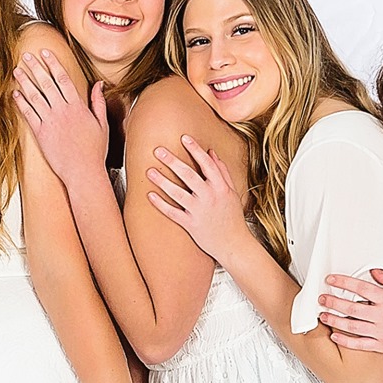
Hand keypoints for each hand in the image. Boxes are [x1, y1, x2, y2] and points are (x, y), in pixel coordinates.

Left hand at [11, 49, 108, 188]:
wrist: (83, 173)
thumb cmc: (94, 151)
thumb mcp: (102, 124)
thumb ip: (98, 102)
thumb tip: (99, 84)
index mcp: (78, 106)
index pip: (63, 78)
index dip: (53, 63)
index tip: (45, 52)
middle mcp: (63, 111)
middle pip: (47, 83)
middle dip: (35, 67)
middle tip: (26, 55)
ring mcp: (50, 122)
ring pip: (35, 97)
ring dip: (25, 82)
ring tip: (17, 70)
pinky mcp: (41, 134)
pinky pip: (29, 115)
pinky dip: (21, 103)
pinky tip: (15, 93)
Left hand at [145, 135, 250, 264]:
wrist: (233, 244)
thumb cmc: (232, 216)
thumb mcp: (231, 192)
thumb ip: (222, 171)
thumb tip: (211, 152)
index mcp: (220, 187)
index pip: (207, 164)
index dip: (195, 150)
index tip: (184, 137)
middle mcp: (210, 197)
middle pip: (189, 175)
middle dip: (173, 161)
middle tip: (158, 150)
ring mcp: (199, 211)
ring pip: (178, 193)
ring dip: (162, 181)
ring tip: (149, 171)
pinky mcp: (191, 225)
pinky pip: (173, 213)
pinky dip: (161, 204)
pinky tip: (150, 195)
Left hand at [319, 267, 382, 364]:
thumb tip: (375, 272)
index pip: (361, 288)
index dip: (344, 282)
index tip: (331, 279)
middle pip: (351, 307)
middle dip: (333, 301)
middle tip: (322, 298)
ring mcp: (381, 332)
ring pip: (352, 325)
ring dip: (334, 320)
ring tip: (323, 315)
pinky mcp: (382, 346)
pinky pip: (359, 344)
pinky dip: (345, 340)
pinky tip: (335, 336)